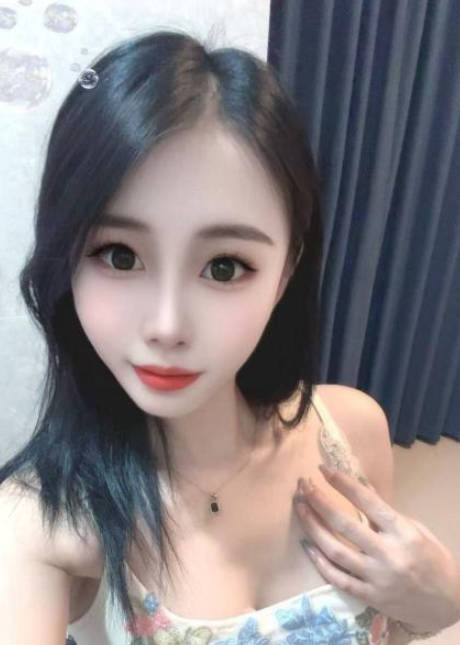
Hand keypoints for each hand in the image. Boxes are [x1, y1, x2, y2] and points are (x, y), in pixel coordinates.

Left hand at [293, 464, 459, 632]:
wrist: (447, 604)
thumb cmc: (432, 559)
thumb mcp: (416, 529)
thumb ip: (386, 513)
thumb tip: (358, 487)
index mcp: (403, 532)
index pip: (367, 501)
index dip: (343, 483)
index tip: (323, 469)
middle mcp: (388, 554)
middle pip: (344, 524)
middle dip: (319, 501)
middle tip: (303, 486)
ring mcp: (377, 577)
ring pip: (335, 550)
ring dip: (313, 527)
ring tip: (300, 507)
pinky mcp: (369, 597)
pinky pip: (338, 578)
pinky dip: (320, 562)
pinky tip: (307, 545)